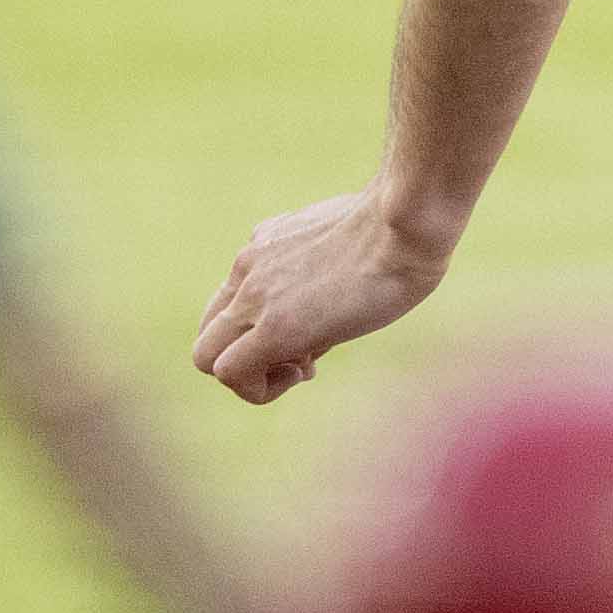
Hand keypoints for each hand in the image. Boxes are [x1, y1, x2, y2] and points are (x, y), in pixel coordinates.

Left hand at [193, 187, 448, 403]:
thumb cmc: (395, 232)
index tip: (306, 330)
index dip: (257, 332)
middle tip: (299, 358)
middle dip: (245, 359)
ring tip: (303, 366)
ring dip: (250, 376)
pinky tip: (303, 371)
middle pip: (208, 333)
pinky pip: (227, 372)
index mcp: (263, 246)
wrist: (406, 225)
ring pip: (206, 357)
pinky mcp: (275, 327)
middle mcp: (247, 269)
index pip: (229, 304)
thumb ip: (313, 271)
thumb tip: (317, 315)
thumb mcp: (340, 243)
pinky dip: (256, 388)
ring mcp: (255, 295)